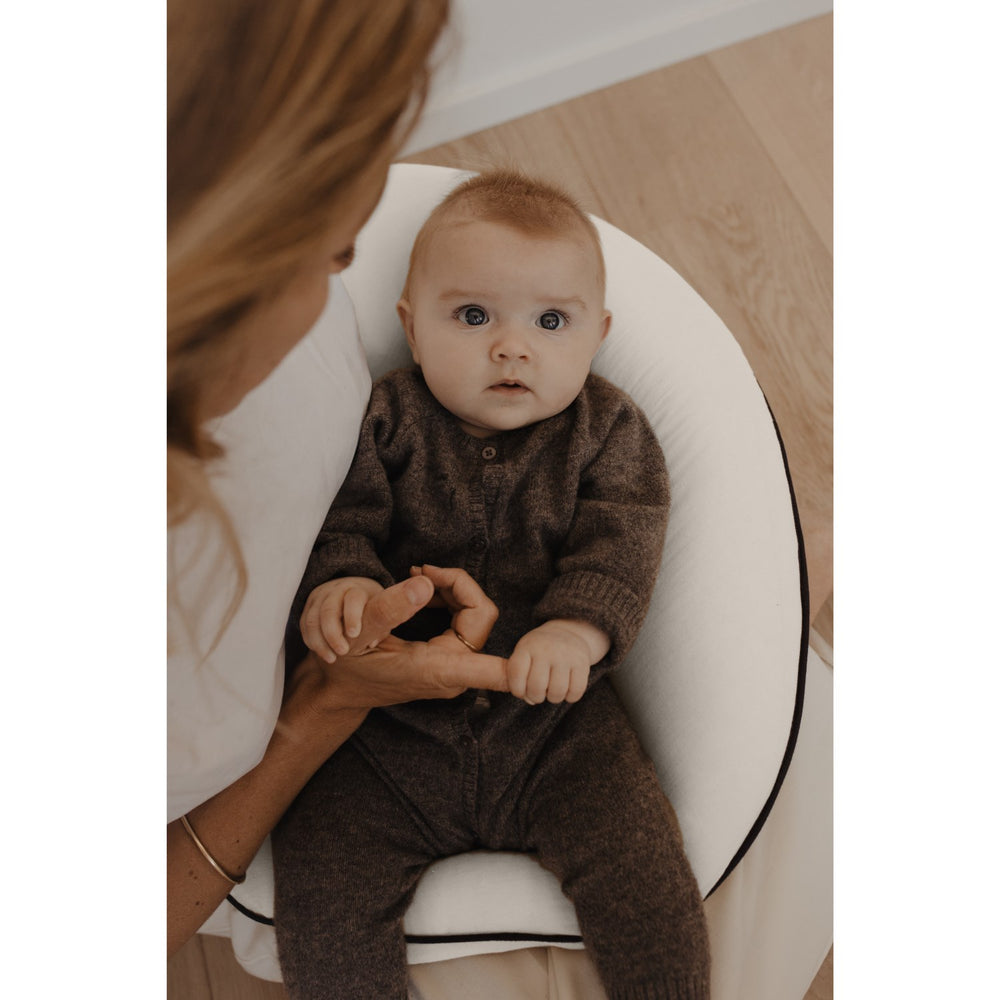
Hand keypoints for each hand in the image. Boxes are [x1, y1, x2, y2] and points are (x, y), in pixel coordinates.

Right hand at [284, 571, 506, 730]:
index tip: (539, 667)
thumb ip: (390, 608)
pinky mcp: (449, 656)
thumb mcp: (360, 636)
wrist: (341, 689)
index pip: (496, 668)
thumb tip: (423, 582)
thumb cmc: (348, 667)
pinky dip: (447, 596)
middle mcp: (454, 670)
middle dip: (457, 583)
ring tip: (417, 574)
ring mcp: (454, 664)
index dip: (521, 664)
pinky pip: (464, 617)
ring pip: (475, 612)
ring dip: (451, 586)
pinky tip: (421, 589)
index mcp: (439, 670)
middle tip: (422, 569)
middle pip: (481, 613)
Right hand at [300, 577, 383, 662]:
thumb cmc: (369, 607)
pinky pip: (305, 624)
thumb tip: (371, 643)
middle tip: (343, 652)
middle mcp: (336, 590)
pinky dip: (311, 640)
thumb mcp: (380, 612)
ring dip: (320, 642)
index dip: (353, 616)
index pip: (353, 599)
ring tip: (332, 659)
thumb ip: (379, 626)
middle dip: (333, 634)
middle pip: (328, 610)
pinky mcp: (308, 606)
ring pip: (312, 619)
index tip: (354, 634)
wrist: (352, 590)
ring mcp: (319, 597)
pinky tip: (322, 652)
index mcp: (357, 590)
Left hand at [507, 620, 608, 704]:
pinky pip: (576, 691)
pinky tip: (566, 690)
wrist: (567, 632)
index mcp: (526, 646)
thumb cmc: (539, 652)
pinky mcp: (582, 662)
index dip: (517, 690)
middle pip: (536, 687)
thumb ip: (518, 678)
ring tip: (552, 690)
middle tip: (539, 692)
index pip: (516, 675)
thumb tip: (530, 700)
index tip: (522, 690)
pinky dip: (570, 697)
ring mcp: (565, 655)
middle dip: (536, 697)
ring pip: (557, 692)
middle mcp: (546, 649)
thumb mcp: (523, 655)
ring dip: (553, 698)